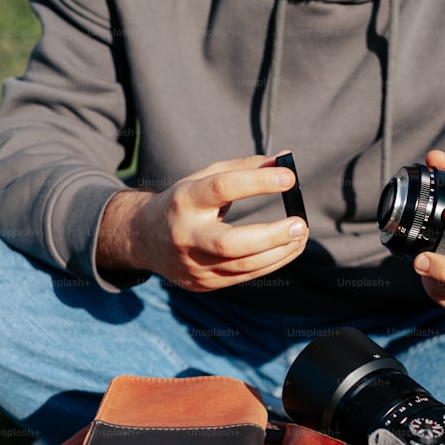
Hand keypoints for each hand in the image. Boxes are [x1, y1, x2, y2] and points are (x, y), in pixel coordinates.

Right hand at [96, 153, 307, 290]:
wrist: (143, 239)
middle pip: (230, 243)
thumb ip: (243, 168)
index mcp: (184, 201)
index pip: (222, 188)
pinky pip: (244, 276)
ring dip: (279, 251)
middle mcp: (186, 236)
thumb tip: (285, 160)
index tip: (289, 178)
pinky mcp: (203, 283)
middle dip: (271, 236)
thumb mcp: (204, 178)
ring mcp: (193, 265)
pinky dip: (271, 262)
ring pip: (244, 266)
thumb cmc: (184, 202)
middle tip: (300, 224)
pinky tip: (288, 248)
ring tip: (301, 234)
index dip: (257, 182)